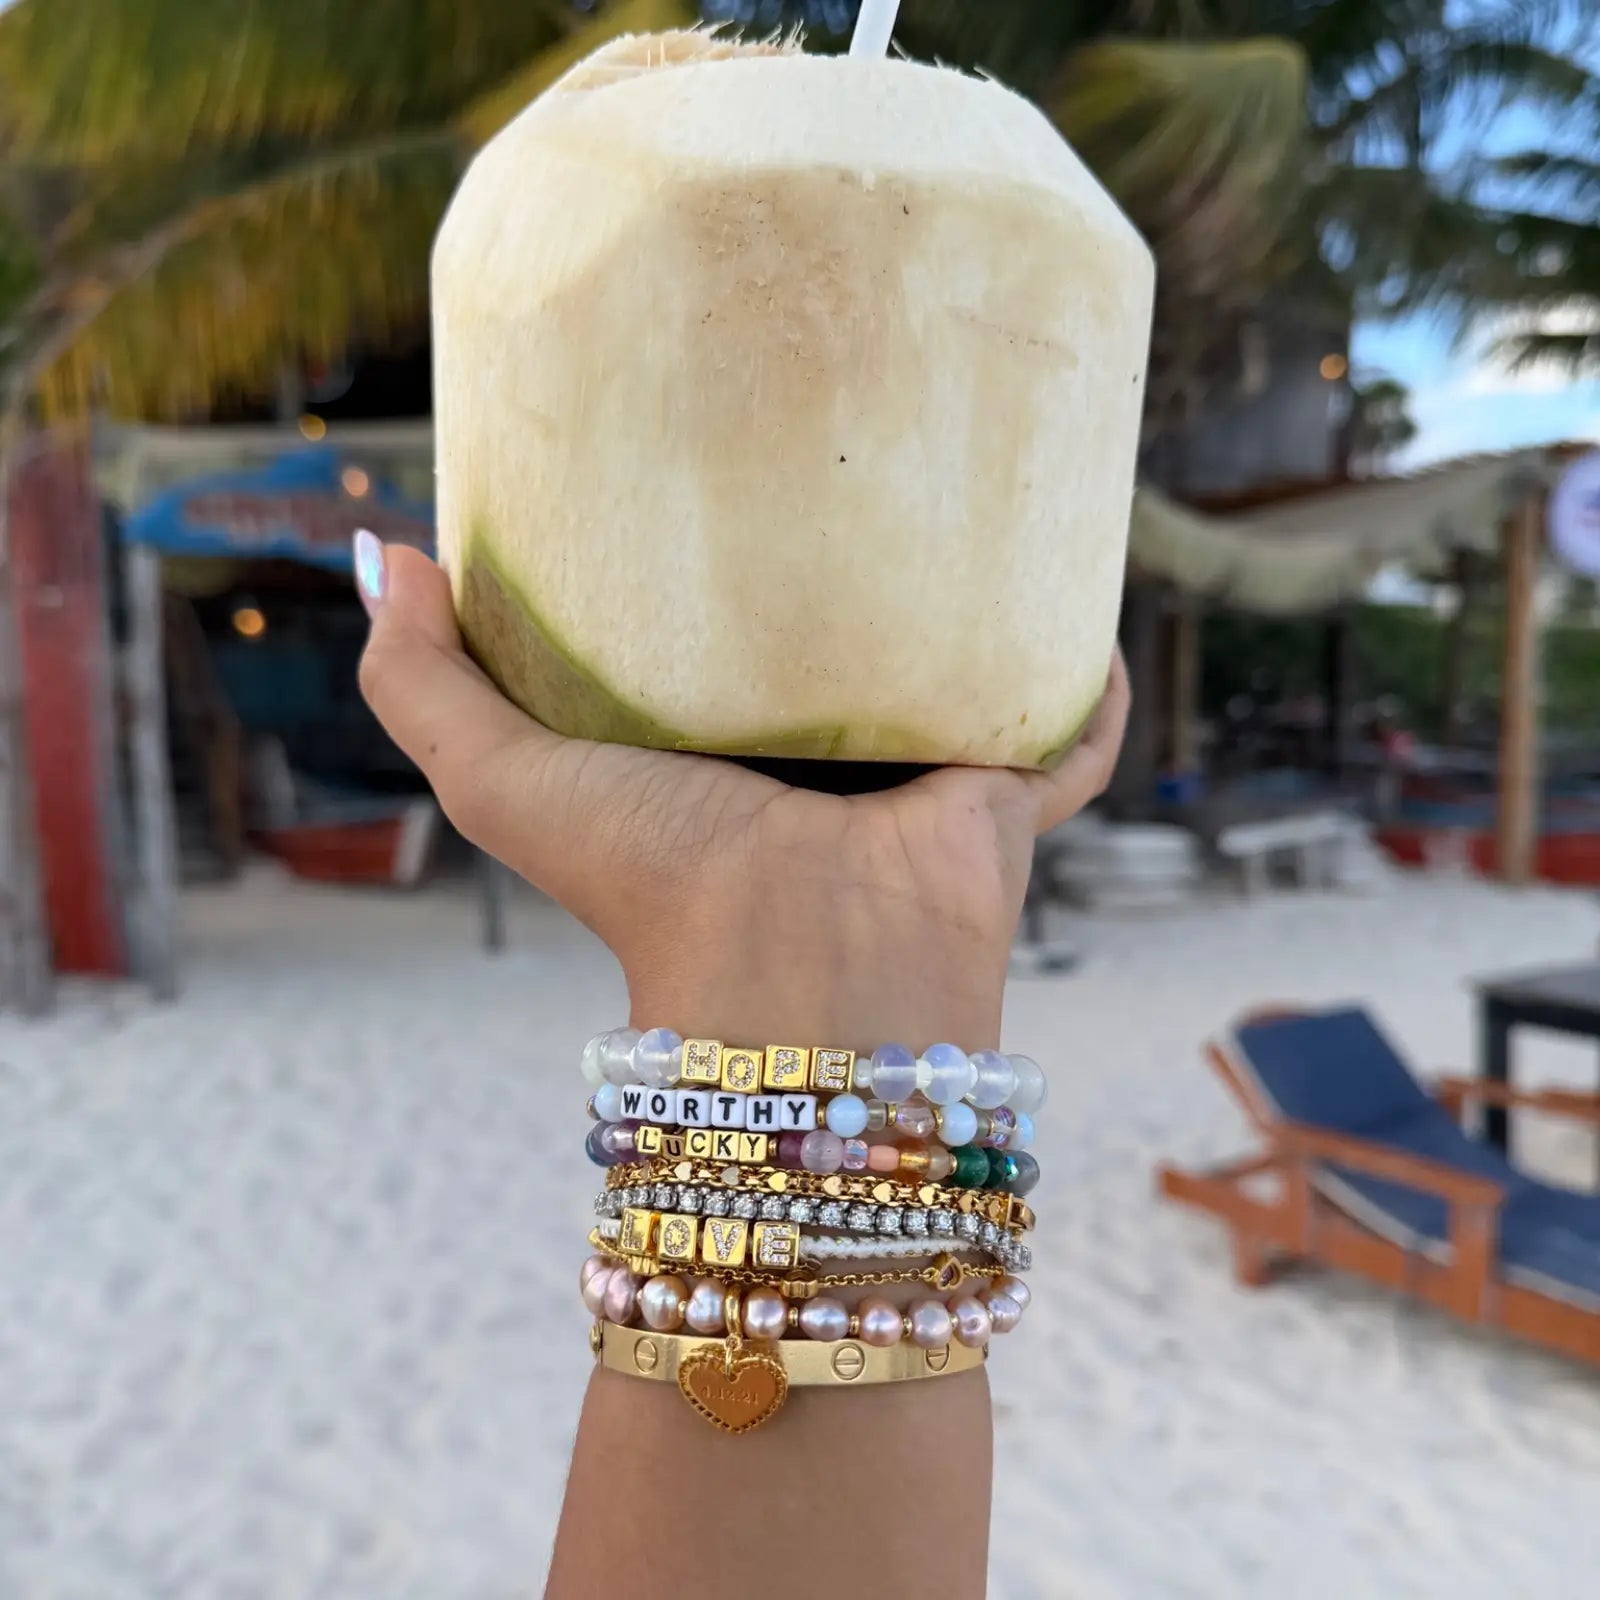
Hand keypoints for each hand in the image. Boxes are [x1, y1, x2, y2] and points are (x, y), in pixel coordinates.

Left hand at [357, 542, 1128, 1045]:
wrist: (802, 980)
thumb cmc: (650, 881)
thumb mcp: (502, 779)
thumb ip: (421, 681)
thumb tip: (383, 551)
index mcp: (713, 755)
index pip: (712, 648)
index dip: (701, 572)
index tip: (704, 470)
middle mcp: (819, 769)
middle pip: (842, 653)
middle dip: (851, 574)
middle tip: (855, 454)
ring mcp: (919, 784)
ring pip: (957, 678)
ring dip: (972, 610)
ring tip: (978, 503)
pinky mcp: (1006, 799)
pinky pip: (1067, 738)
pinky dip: (1087, 692)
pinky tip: (1090, 613)